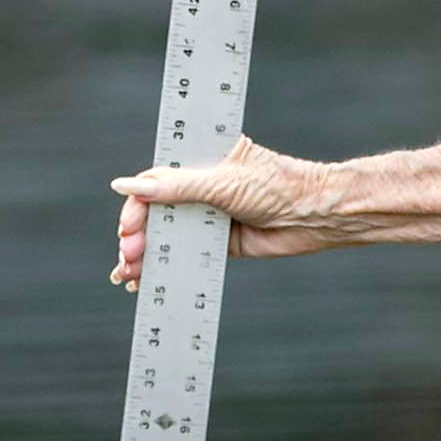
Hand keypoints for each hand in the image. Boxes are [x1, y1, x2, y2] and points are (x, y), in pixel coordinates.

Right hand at [110, 137, 334, 285]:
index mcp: (201, 159)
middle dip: (137, 234)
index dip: (137, 202)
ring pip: (166, 234)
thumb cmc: (276, 186)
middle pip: (155, 210)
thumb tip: (126, 186)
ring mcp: (207, 215)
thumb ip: (174, 187)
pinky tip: (143, 281)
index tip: (127, 225)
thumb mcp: (221, 183)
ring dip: (144, 254)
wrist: (315, 216)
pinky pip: (183, 254)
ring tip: (128, 274)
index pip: (156, 179)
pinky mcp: (217, 242)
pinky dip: (163, 267)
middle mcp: (200, 186)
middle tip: (129, 253)